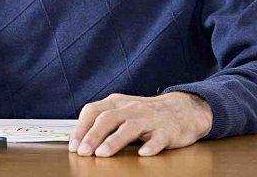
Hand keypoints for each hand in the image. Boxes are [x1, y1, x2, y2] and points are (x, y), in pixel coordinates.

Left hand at [69, 92, 212, 156]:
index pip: (93, 111)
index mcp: (118, 103)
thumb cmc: (147, 114)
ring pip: (130, 127)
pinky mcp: (167, 130)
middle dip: (92, 135)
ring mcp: (150, 119)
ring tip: (102, 153)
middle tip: (83, 152)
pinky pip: (159, 138)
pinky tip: (144, 153)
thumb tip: (79, 139)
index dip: (81, 128)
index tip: (74, 145)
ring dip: (114, 141)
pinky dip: (151, 145)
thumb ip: (103, 120)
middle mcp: (132, 109)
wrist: (183, 109)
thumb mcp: (123, 110)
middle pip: (108, 119)